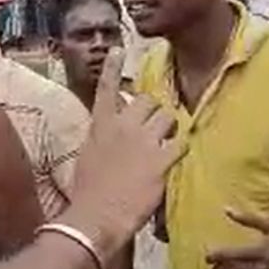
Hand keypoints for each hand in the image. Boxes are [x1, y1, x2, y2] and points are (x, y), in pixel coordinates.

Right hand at [69, 49, 181, 257]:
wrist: (95, 217)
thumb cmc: (87, 193)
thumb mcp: (88, 158)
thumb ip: (102, 141)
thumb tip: (109, 138)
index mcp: (100, 126)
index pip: (107, 89)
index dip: (113, 68)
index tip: (119, 51)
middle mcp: (122, 126)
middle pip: (148, 100)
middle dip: (154, 111)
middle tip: (156, 127)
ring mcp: (143, 141)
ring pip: (168, 116)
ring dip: (171, 128)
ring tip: (167, 143)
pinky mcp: (161, 159)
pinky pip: (181, 142)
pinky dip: (182, 148)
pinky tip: (177, 158)